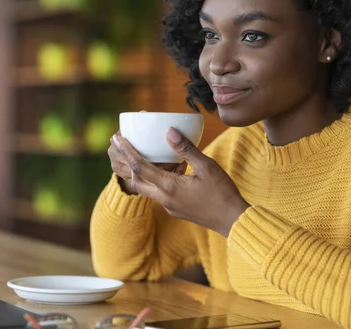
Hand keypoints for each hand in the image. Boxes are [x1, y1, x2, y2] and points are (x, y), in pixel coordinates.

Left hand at [113, 128, 249, 236]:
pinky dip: (157, 179)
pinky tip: (170, 168)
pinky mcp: (175, 209)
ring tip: (145, 153)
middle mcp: (165, 199)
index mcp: (169, 187)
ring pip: (147, 187)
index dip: (127, 151)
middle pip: (137, 179)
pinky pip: (159, 192)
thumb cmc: (222, 192)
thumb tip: (169, 131)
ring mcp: (169, 206)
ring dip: (143, 172)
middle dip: (127, 162)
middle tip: (123, 145)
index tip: (118, 139)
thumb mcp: (207, 166)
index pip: (140, 167)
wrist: (232, 220)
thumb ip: (186, 149)